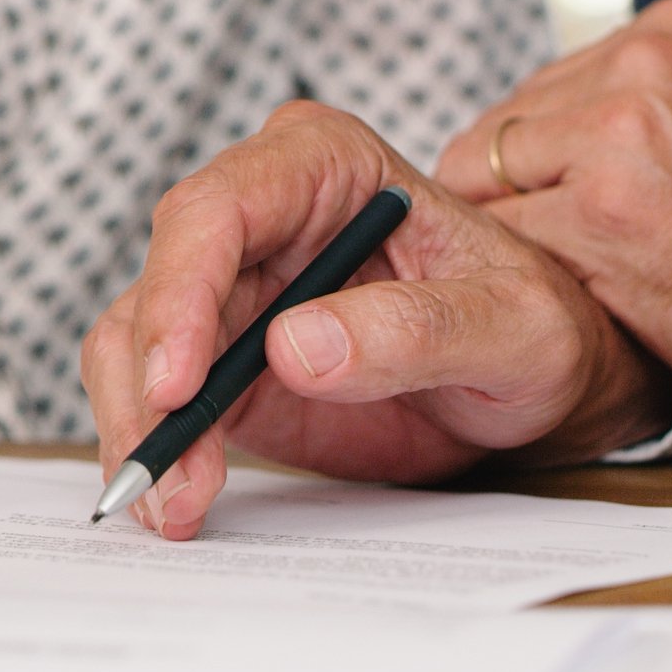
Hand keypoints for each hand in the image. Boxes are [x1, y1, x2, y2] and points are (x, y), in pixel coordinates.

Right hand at [82, 101, 671, 540]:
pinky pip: (152, 394)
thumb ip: (418, 330)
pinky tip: (178, 501)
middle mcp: (261, 214)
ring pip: (134, 343)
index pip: (217, 210)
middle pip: (158, 283)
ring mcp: (230, 286)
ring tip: (178, 506)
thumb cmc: (538, 325)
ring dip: (141, 430)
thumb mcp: (513, 328)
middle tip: (166, 478)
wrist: (536, 381)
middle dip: (149, 386)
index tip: (178, 386)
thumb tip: (297, 347)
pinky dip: (153, 450)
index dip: (180, 294)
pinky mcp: (217, 356)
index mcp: (325, 165)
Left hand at [435, 0, 671, 435]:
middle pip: (496, 130)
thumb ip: (643, 100)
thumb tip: (540, 121)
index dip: (533, 161)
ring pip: (483, 183)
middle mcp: (640, 66)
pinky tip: (576, 298)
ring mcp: (614, 136)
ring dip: (511, 236)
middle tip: (559, 249)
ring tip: (573, 273)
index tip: (556, 203)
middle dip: (509, 195)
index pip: (537, 89)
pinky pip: (503, 239)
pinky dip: (523, 277)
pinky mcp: (595, 214)